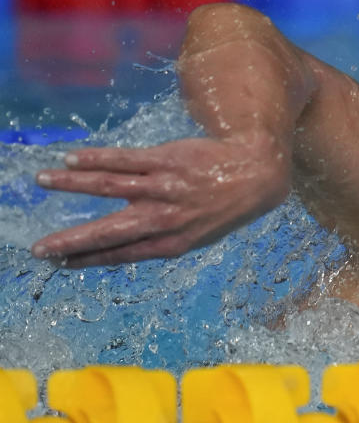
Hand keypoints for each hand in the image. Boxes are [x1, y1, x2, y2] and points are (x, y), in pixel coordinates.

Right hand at [31, 137, 289, 266]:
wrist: (256, 174)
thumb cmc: (223, 207)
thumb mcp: (197, 235)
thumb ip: (161, 240)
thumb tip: (123, 248)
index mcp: (172, 242)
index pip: (121, 254)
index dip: (89, 259)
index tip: (59, 263)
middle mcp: (165, 218)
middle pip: (110, 231)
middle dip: (72, 241)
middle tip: (39, 248)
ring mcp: (165, 188)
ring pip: (110, 187)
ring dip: (72, 184)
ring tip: (43, 181)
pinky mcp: (167, 160)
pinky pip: (125, 160)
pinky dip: (96, 159)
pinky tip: (71, 159)